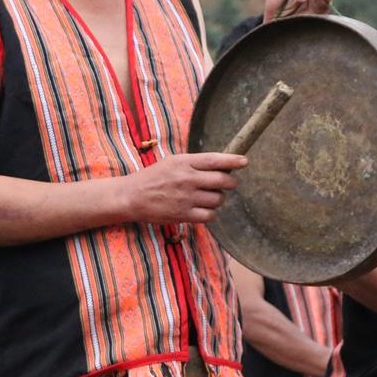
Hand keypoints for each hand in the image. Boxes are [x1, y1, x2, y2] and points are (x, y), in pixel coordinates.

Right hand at [124, 152, 248, 224]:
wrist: (132, 197)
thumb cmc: (153, 177)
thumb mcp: (172, 162)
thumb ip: (195, 163)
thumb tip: (221, 166)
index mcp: (185, 162)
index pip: (215, 160)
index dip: (233, 161)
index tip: (244, 161)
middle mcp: (188, 179)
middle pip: (223, 181)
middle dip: (230, 182)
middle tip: (227, 183)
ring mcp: (187, 198)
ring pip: (218, 199)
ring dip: (218, 198)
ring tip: (208, 197)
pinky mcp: (184, 215)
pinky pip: (210, 216)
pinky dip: (210, 213)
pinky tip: (203, 210)